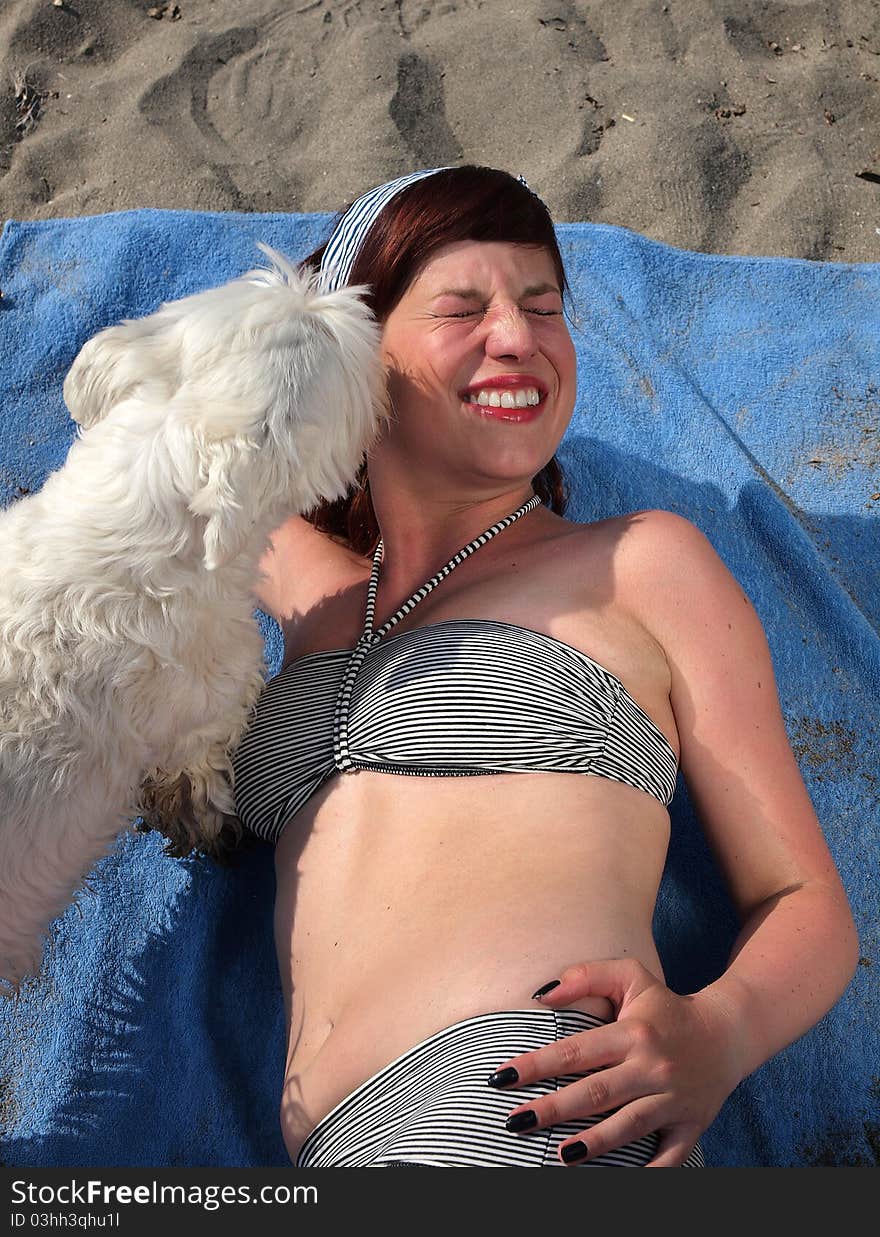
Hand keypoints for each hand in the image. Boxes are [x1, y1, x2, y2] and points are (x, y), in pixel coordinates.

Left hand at [489, 959, 743, 1166]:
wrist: (727, 1034)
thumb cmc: (666, 1007)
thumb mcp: (631, 977)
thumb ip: (586, 976)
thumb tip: (540, 995)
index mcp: (633, 1033)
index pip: (576, 1051)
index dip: (537, 1065)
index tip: (502, 1077)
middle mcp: (652, 1067)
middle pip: (595, 1093)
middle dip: (552, 1109)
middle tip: (514, 1122)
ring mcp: (672, 1099)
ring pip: (627, 1126)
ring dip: (594, 1143)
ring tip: (560, 1155)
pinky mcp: (690, 1126)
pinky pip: (668, 1157)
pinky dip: (647, 1172)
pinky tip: (619, 1180)